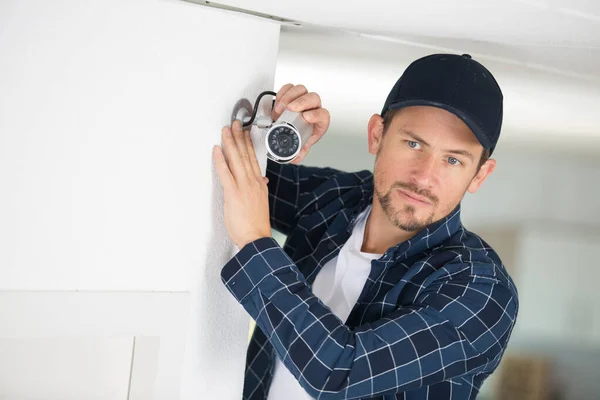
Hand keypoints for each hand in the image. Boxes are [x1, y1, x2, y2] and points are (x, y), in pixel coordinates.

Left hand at [213, 120, 270, 248]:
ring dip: (230, 143)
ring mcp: (243, 186)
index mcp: (260, 183)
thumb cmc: (257, 224)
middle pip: (245, 154)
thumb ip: (261, 188)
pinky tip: (216, 150)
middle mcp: (253, 181)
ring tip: (226, 130)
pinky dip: (220, 160)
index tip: (245, 132)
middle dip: (239, 137)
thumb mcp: (261, 202)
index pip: (253, 158)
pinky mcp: (233, 194)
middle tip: (235, 123)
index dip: (248, 143)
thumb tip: (262, 180)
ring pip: (236, 159)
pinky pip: (225, 173)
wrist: (257, 238)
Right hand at [271, 84, 329, 164]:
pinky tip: (277, 103)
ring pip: (301, 90)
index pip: (323, 114)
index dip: (316, 114)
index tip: (306, 117)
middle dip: (301, 102)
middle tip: (290, 108)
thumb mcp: (300, 147)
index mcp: (319, 121)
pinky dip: (282, 93)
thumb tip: (296, 156)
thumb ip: (299, 154)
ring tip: (280, 108)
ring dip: (289, 97)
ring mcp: (302, 99)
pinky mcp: (292, 94)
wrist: (290, 129)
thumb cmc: (299, 136)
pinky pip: (289, 88)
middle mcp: (313, 108)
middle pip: (313, 97)